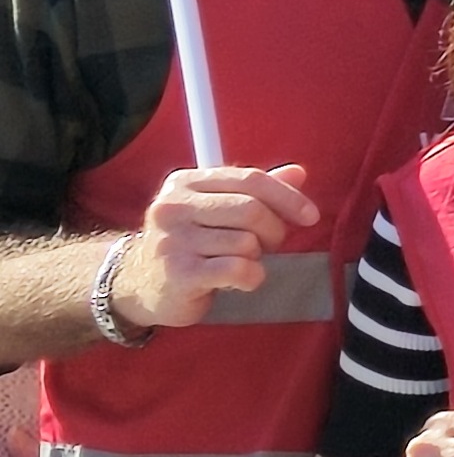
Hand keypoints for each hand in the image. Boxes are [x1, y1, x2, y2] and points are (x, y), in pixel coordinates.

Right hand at [114, 163, 308, 333]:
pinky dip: (251, 278)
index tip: (310, 216)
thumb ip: (256, 191)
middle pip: (252, 210)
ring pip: (248, 243)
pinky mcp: (180, 273)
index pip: (250, 179)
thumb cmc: (190, 244)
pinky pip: (240, 270)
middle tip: (264, 247)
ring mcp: (174, 239)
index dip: (288, 198)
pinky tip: (235, 281)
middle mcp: (174, 206)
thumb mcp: (216, 210)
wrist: (139, 284)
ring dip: (255, 258)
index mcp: (185, 182)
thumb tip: (298, 172)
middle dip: (272, 232)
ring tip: (235, 262)